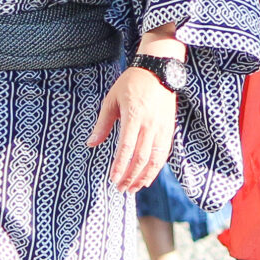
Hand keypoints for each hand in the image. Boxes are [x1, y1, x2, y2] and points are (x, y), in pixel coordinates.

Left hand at [88, 55, 181, 192]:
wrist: (159, 70)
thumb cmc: (131, 83)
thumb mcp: (111, 100)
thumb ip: (102, 124)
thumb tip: (90, 144)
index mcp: (134, 116)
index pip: (126, 148)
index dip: (119, 167)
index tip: (113, 179)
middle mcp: (150, 124)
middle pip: (141, 158)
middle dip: (130, 177)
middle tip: (120, 189)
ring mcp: (162, 127)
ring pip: (155, 159)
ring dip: (144, 176)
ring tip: (134, 188)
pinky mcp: (169, 129)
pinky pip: (163, 153)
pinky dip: (156, 168)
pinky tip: (147, 177)